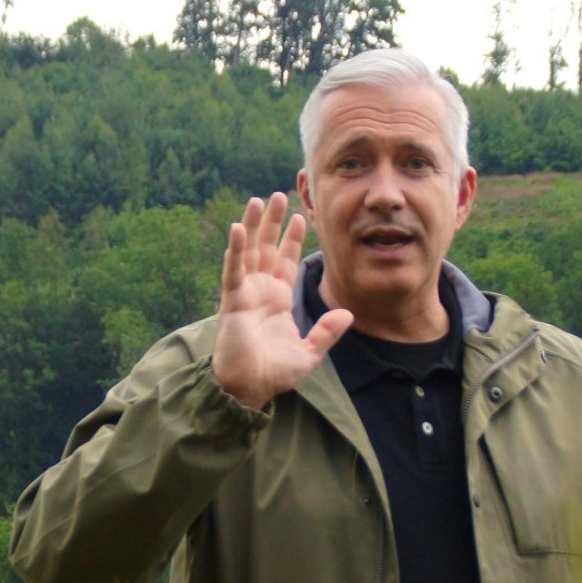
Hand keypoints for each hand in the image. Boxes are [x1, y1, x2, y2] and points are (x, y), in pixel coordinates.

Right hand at [213, 193, 352, 409]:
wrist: (250, 387)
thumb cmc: (275, 373)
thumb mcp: (310, 352)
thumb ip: (327, 332)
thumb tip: (348, 313)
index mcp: (278, 299)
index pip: (285, 261)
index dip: (292, 239)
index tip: (300, 217)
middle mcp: (260, 290)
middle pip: (266, 247)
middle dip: (272, 222)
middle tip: (278, 195)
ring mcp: (245, 292)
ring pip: (249, 251)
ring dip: (253, 225)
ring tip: (258, 199)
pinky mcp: (233, 299)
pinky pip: (233, 269)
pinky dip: (236, 248)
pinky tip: (239, 228)